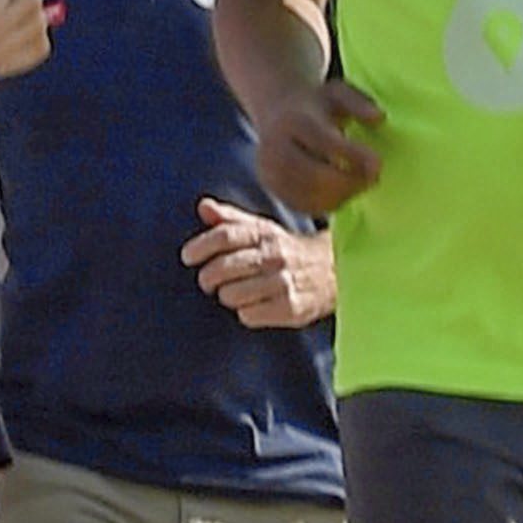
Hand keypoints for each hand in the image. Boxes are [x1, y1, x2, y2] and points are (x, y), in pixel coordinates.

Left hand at [183, 199, 334, 329]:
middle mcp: (275, 256)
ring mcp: (284, 283)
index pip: (225, 236)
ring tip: (236, 293)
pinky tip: (255, 306)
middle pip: (223, 268)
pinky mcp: (291, 309)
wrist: (335, 271)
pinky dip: (245, 313)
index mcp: (264, 234)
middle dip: (208, 277)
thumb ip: (230, 219)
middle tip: (209, 281)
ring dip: (227, 296)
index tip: (187, 257)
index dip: (200, 246)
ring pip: (231, 295)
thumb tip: (204, 206)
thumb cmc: (287, 250)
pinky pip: (248, 315)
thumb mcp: (262, 229)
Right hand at [251, 69, 384, 216]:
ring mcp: (270, 171)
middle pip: (314, 176)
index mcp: (292, 120)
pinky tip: (343, 192)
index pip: (323, 142)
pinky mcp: (273, 189)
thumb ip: (358, 103)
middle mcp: (274, 147)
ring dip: (341, 195)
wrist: (278, 110)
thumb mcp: (338, 94)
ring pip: (310, 195)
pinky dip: (328, 204)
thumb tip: (378, 118)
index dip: (352, 156)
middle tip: (373, 179)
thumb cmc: (317, 103)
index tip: (378, 163)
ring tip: (360, 184)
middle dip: (348, 182)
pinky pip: (304, 206)